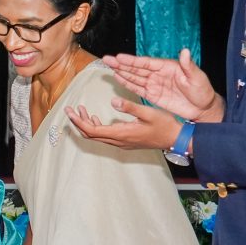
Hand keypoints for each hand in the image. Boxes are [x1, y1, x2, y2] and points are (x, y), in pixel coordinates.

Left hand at [66, 98, 185, 152]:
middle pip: (90, 134)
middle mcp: (119, 141)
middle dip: (78, 122)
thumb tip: (113, 101)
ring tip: (80, 110)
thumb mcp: (148, 113)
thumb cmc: (165, 125)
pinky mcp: (125, 141)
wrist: (175, 139)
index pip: (92, 130)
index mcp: (121, 134)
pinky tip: (95, 117)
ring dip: (86, 124)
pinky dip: (96, 127)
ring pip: (97, 136)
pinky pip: (105, 136)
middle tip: (70, 109)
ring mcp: (121, 143)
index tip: (69, 111)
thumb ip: (130, 107)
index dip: (78, 121)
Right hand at [99, 48, 221, 121]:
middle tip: (107, 59)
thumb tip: (185, 52)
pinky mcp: (153, 95)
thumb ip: (188, 65)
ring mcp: (155, 85)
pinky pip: (138, 88)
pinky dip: (128, 84)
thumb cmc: (202, 91)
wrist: (203, 108)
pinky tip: (118, 78)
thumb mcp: (197, 77)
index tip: (120, 57)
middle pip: (137, 68)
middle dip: (121, 64)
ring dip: (121, 72)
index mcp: (167, 67)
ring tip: (108, 67)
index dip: (132, 61)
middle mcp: (158, 74)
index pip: (146, 63)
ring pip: (135, 77)